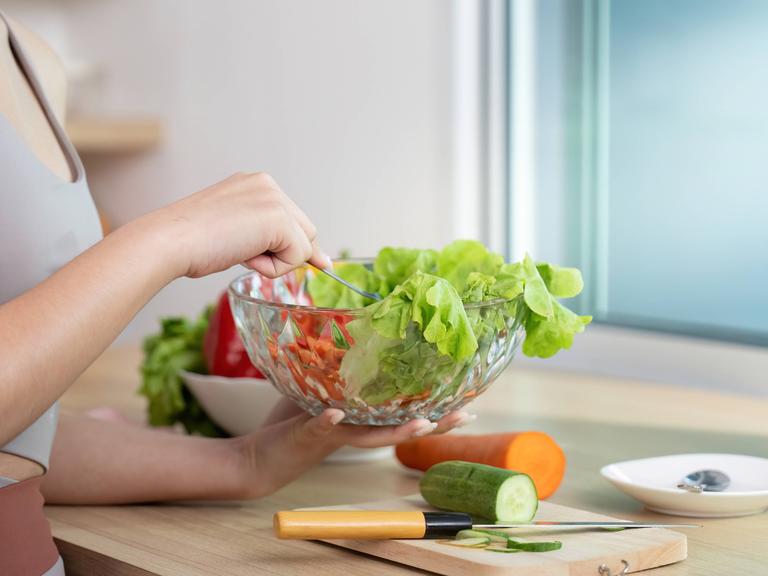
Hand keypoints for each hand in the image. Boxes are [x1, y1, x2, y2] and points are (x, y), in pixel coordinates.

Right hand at [151, 172, 328, 278]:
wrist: (169, 241)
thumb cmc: (191, 243)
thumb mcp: (235, 232)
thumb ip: (267, 236)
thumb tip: (318, 259)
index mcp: (255, 184)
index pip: (293, 219)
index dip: (290, 244)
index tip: (281, 257)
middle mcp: (268, 185)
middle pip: (306, 231)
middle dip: (287, 252)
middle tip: (244, 253)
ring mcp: (275, 199)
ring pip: (304, 246)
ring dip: (276, 261)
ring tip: (238, 251)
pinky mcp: (279, 218)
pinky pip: (297, 257)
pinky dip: (273, 268)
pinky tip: (243, 256)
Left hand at [231, 397, 472, 498]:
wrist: (258, 457)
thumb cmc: (292, 424)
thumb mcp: (319, 393)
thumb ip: (336, 375)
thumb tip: (351, 340)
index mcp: (362, 422)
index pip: (403, 416)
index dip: (435, 411)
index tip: (466, 402)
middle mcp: (355, 432)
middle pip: (400, 429)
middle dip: (434, 423)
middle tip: (464, 415)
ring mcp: (335, 436)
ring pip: (371, 436)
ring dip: (397, 431)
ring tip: (422, 423)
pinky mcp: (308, 436)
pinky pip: (320, 428)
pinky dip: (327, 421)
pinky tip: (336, 414)